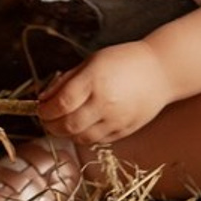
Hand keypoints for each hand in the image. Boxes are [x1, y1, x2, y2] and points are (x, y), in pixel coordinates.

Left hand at [37, 41, 171, 144]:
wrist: (161, 71)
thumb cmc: (124, 61)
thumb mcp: (91, 61)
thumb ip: (66, 80)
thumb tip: (43, 98)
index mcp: (94, 81)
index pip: (60, 104)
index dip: (45, 110)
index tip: (40, 109)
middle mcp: (105, 103)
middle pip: (68, 125)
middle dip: (51, 125)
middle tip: (47, 119)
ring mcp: (116, 119)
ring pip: (81, 137)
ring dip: (66, 133)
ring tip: (64, 122)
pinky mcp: (125, 130)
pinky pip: (98, 140)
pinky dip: (85, 135)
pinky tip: (83, 124)